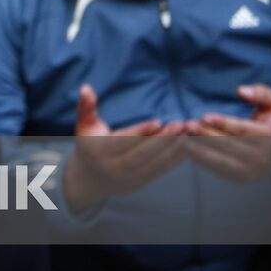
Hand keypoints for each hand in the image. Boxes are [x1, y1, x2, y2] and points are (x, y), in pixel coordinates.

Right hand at [62, 84, 186, 210]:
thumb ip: (86, 107)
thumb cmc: (89, 145)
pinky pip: (160, 171)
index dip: (140, 132)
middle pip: (142, 154)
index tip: (158, 121)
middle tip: (179, 124)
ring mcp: (128, 178)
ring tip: (186, 133)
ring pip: (154, 163)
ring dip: (172, 149)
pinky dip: (174, 159)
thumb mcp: (84, 126)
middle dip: (162, 139)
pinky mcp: (140, 183)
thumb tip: (86, 87)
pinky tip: (185, 146)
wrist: (90, 178)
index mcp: (100, 151)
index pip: (122, 142)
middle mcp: (114, 167)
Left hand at [183, 84, 270, 180]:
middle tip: (187, 124)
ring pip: (219, 159)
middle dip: (206, 135)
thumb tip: (241, 91)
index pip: (244, 130)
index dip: (223, 123)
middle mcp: (262, 157)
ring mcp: (250, 171)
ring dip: (198, 148)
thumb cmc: (270, 122)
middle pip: (228, 145)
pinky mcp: (238, 177)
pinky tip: (186, 145)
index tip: (204, 116)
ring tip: (183, 135)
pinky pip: (215, 168)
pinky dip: (199, 158)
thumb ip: (262, 93)